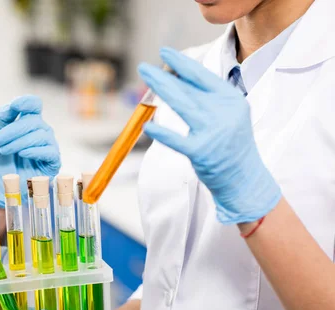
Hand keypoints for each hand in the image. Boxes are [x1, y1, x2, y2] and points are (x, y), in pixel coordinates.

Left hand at [0, 95, 60, 205]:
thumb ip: (2, 116)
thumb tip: (12, 106)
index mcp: (28, 121)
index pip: (34, 105)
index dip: (27, 102)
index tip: (15, 106)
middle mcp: (41, 131)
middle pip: (34, 121)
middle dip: (13, 130)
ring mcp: (49, 145)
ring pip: (40, 135)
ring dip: (19, 142)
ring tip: (4, 151)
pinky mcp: (53, 161)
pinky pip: (49, 151)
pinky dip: (34, 151)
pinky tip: (22, 154)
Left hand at [139, 47, 280, 223]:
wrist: (244, 177)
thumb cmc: (230, 143)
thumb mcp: (226, 113)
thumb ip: (204, 97)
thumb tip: (176, 78)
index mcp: (230, 99)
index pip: (202, 76)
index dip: (182, 62)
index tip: (165, 52)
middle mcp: (224, 112)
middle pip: (188, 89)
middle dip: (164, 76)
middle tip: (144, 67)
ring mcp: (213, 132)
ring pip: (182, 106)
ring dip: (161, 90)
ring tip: (145, 80)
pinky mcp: (202, 152)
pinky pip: (176, 140)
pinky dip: (161, 133)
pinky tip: (148, 126)